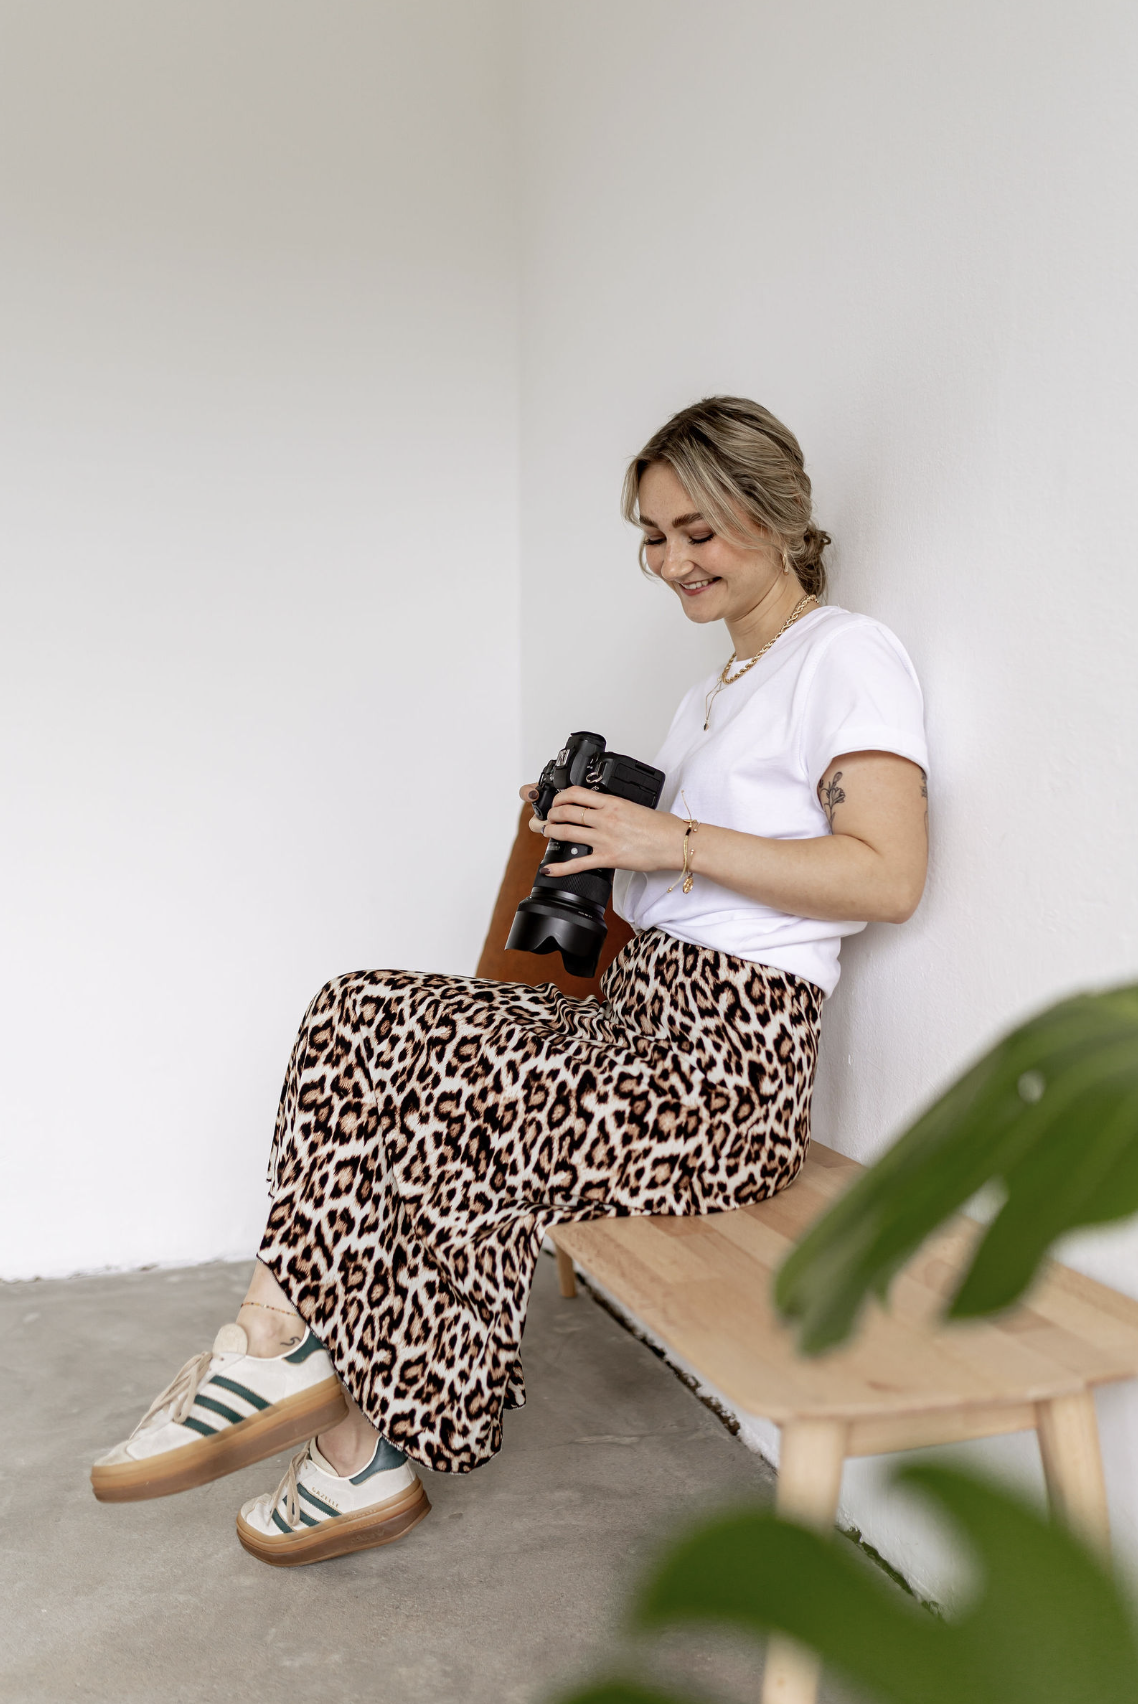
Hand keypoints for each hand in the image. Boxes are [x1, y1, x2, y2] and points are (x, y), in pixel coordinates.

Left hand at [526, 786, 685, 875]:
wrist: (675, 843)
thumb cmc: (663, 826)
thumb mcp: (636, 807)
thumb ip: (616, 808)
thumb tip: (604, 810)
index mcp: (613, 803)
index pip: (577, 793)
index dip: (560, 797)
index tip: (557, 801)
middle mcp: (606, 818)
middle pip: (567, 812)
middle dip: (552, 815)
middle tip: (549, 818)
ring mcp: (605, 838)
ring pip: (567, 832)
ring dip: (552, 832)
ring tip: (548, 833)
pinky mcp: (608, 858)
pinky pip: (578, 863)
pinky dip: (560, 867)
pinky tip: (549, 869)